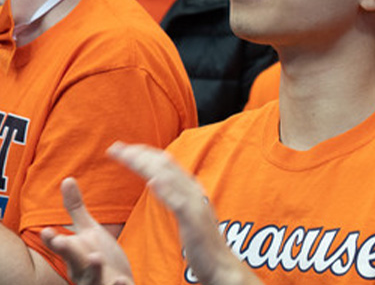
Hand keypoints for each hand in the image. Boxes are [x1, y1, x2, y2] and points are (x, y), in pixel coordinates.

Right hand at [40, 179, 133, 284]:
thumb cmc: (99, 255)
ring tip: (95, 257)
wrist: (116, 282)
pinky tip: (121, 280)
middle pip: (72, 261)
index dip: (52, 240)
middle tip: (61, 241)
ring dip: (92, 268)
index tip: (48, 230)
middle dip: (67, 252)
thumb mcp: (88, 231)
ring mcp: (97, 282)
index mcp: (74, 254)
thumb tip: (67, 179)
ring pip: (91, 278)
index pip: (60, 247)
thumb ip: (76, 209)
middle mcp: (81, 270)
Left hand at [107, 143, 261, 284]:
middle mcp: (194, 192)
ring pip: (169, 178)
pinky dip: (166, 190)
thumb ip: (175, 197)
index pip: (166, 165)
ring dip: (146, 165)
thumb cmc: (202, 245)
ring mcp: (196, 205)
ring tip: (127, 156)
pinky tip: (152, 182)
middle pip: (165, 166)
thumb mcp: (187, 215)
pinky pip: (179, 203)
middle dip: (139, 154)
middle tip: (115, 147)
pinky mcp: (195, 221)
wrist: (220, 265)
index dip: (144, 154)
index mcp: (191, 190)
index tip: (122, 150)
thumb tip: (160, 182)